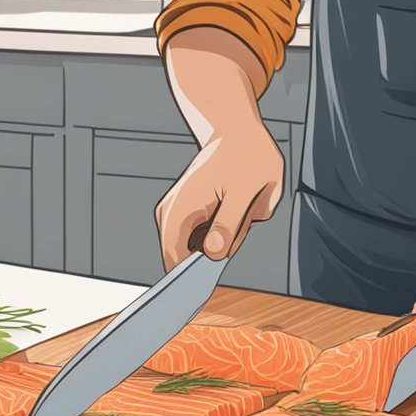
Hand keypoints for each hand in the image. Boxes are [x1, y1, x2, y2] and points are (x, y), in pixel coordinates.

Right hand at [156, 127, 283, 270]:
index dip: (192, 281)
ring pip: (198, 249)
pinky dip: (221, 232)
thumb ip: (228, 225)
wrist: (236, 130)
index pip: (175, 263)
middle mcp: (170, 215)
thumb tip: (213, 254)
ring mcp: (175, 214)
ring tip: (237, 209)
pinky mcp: (185, 213)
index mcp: (180, 211)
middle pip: (189, 259)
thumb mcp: (246, 191)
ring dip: (223, 240)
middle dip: (217, 252)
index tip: (210, 284)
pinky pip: (201, 236)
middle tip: (239, 222)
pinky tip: (233, 209)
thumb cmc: (245, 156)